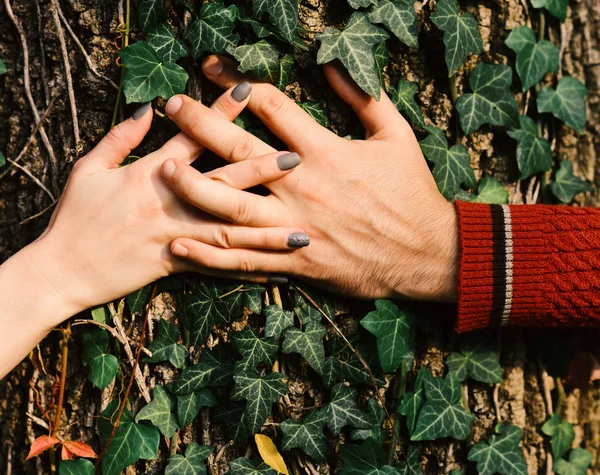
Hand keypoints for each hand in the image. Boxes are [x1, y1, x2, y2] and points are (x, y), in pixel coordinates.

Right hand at [23, 83, 305, 324]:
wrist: (63, 270)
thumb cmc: (75, 216)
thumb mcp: (89, 169)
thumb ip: (120, 139)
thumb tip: (146, 110)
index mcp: (149, 175)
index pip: (192, 138)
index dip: (220, 114)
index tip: (247, 92)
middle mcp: (170, 203)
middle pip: (222, 182)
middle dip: (260, 169)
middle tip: (297, 159)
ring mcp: (175, 235)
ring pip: (228, 230)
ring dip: (267, 229)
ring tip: (303, 228)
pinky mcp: (175, 264)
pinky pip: (218, 267)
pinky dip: (246, 269)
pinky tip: (276, 270)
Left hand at [161, 57, 458, 301]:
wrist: (424, 254)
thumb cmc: (411, 192)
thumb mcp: (397, 136)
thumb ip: (364, 97)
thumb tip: (330, 65)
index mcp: (325, 152)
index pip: (271, 107)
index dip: (236, 82)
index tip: (210, 69)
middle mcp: (303, 187)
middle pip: (239, 152)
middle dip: (200, 124)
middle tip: (171, 107)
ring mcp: (294, 226)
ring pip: (232, 208)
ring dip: (194, 188)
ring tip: (164, 169)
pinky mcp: (294, 261)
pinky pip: (244, 260)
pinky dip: (210, 255)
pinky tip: (180, 246)